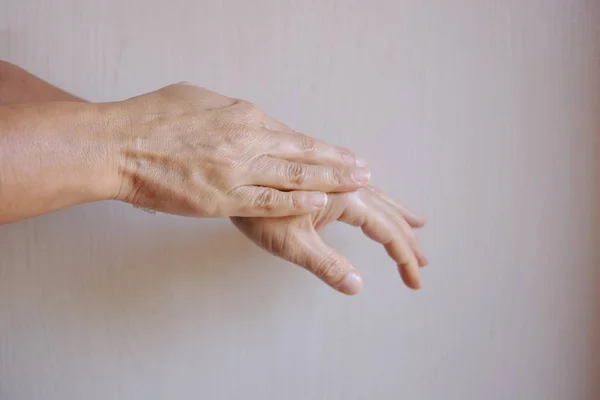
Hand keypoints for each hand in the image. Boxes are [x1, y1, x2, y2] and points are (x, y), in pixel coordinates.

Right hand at [108, 83, 369, 216]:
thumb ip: (228, 111)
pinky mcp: (223, 198)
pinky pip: (269, 201)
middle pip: (303, 154)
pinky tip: (321, 204)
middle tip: (364, 169)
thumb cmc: (150, 118)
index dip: (320, 147)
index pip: (291, 135)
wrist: (119, 145)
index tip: (341, 152)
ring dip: (330, 181)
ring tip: (356, 184)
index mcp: (243, 116)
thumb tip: (246, 118)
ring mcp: (238, 171)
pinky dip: (298, 203)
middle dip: (338, 163)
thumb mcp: (196, 99)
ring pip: (295, 177)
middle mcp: (247, 141)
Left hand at [231, 186, 427, 294]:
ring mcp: (332, 174)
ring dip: (395, 213)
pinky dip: (374, 196)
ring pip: (373, 194)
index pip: (385, 230)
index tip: (416, 281)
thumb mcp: (291, 244)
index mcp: (344, 198)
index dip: (403, 257)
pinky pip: (357, 184)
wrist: (230, 173)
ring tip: (415, 222)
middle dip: (406, 239)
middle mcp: (344, 181)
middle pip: (385, 212)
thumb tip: (357, 285)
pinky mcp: (319, 171)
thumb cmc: (256, 211)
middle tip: (423, 261)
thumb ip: (326, 264)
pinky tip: (372, 194)